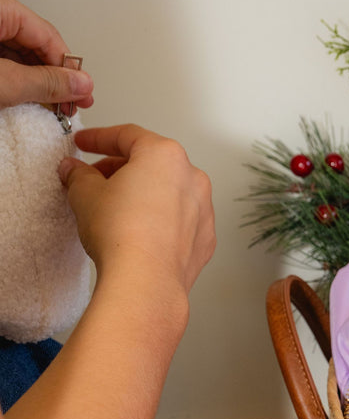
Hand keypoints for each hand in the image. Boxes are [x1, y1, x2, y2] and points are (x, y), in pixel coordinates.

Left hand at [0, 0, 92, 109]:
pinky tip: (28, 97)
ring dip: (38, 82)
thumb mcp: (3, 81)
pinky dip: (18, 79)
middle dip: (55, 78)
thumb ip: (44, 82)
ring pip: (21, 53)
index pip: (48, 35)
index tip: (82, 93)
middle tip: (71, 104)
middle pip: (36, 44)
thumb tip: (80, 83)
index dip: (69, 69)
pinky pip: (5, 59)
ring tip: (52, 105)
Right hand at [60, 124, 215, 297]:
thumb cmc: (122, 235)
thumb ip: (78, 175)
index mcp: (165, 155)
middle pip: (152, 164)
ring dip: (144, 195)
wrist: (145, 282)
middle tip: (95, 180)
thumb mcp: (86, 194)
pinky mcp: (205, 240)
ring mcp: (203, 211)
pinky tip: (141, 232)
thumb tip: (73, 170)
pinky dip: (161, 220)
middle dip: (121, 169)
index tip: (85, 144)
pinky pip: (180, 221)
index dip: (100, 139)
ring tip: (116, 208)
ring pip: (169, 193)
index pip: (128, 136)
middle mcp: (192, 179)